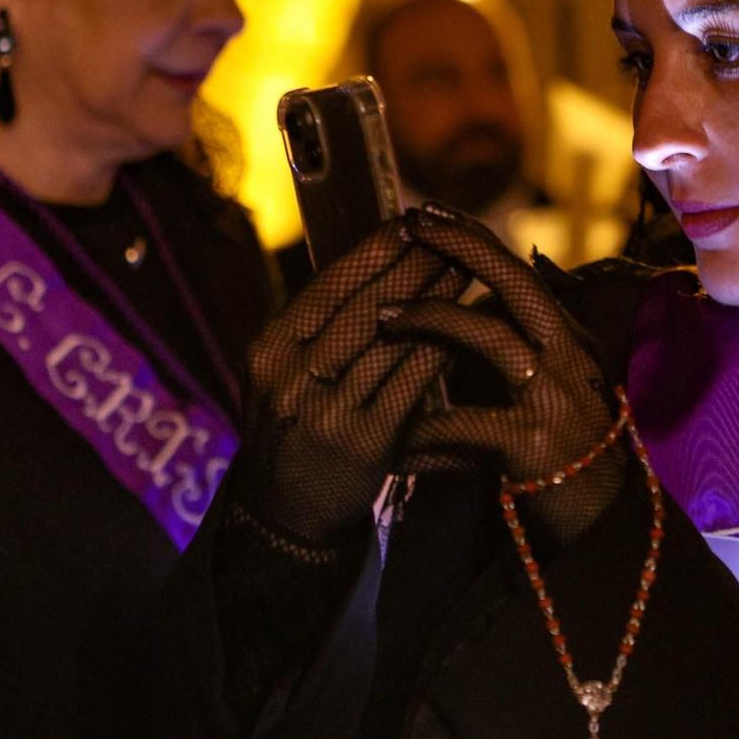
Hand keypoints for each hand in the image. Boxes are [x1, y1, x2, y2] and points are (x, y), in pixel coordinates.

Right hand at [235, 220, 468, 543]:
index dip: (373, 252)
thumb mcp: (285, 373)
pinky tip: (465, 326)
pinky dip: (438, 348)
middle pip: (362, 306)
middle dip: (413, 265)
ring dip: (435, 299)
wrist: (284, 515)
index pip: (328, 286)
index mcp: (270, 349)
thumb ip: (319, 325)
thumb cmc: (296, 428)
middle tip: (453, 235)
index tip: (411, 224)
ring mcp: (326, 411)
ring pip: (390, 340)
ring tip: (468, 269)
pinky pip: (410, 383)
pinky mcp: (364, 442)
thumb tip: (375, 259)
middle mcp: (291, 377)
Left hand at [386, 207, 621, 548]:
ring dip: (429, 321)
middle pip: (514, 281)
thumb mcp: (543, 392)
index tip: (428, 213)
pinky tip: (395, 447)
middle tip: (410, 225)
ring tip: (380, 320)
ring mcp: (556, 395)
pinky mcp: (537, 442)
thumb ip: (508, 354)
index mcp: (566, 339)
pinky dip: (424, 434)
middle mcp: (568, 356)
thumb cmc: (565, 460)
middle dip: (460, 246)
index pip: (520, 272)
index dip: (472, 238)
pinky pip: (465, 425)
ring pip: (489, 336)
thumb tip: (453, 314)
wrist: (606, 529)